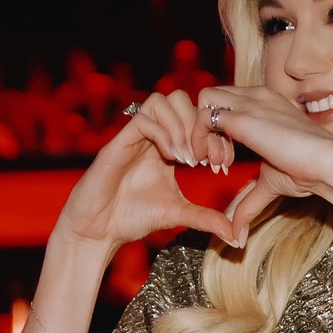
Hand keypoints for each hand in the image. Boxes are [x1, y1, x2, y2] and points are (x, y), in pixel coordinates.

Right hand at [54, 93, 237, 258]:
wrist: (98, 230)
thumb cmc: (131, 219)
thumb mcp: (178, 215)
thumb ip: (205, 218)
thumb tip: (234, 234)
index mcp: (166, 144)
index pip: (193, 117)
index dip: (212, 134)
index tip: (220, 163)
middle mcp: (151, 134)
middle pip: (179, 99)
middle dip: (198, 125)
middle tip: (204, 158)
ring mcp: (134, 136)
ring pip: (161, 101)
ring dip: (180, 127)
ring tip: (187, 160)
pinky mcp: (118, 143)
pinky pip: (143, 119)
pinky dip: (162, 134)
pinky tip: (171, 159)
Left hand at [193, 84, 332, 249]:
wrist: (327, 164)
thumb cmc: (308, 171)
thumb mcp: (270, 184)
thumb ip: (249, 201)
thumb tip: (238, 233)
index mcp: (265, 103)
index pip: (227, 103)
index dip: (219, 131)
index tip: (225, 162)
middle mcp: (256, 96)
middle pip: (212, 96)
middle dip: (205, 127)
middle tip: (217, 161)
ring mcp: (249, 102)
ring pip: (204, 99)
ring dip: (202, 132)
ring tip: (218, 162)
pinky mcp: (243, 117)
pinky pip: (204, 115)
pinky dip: (200, 138)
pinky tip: (216, 163)